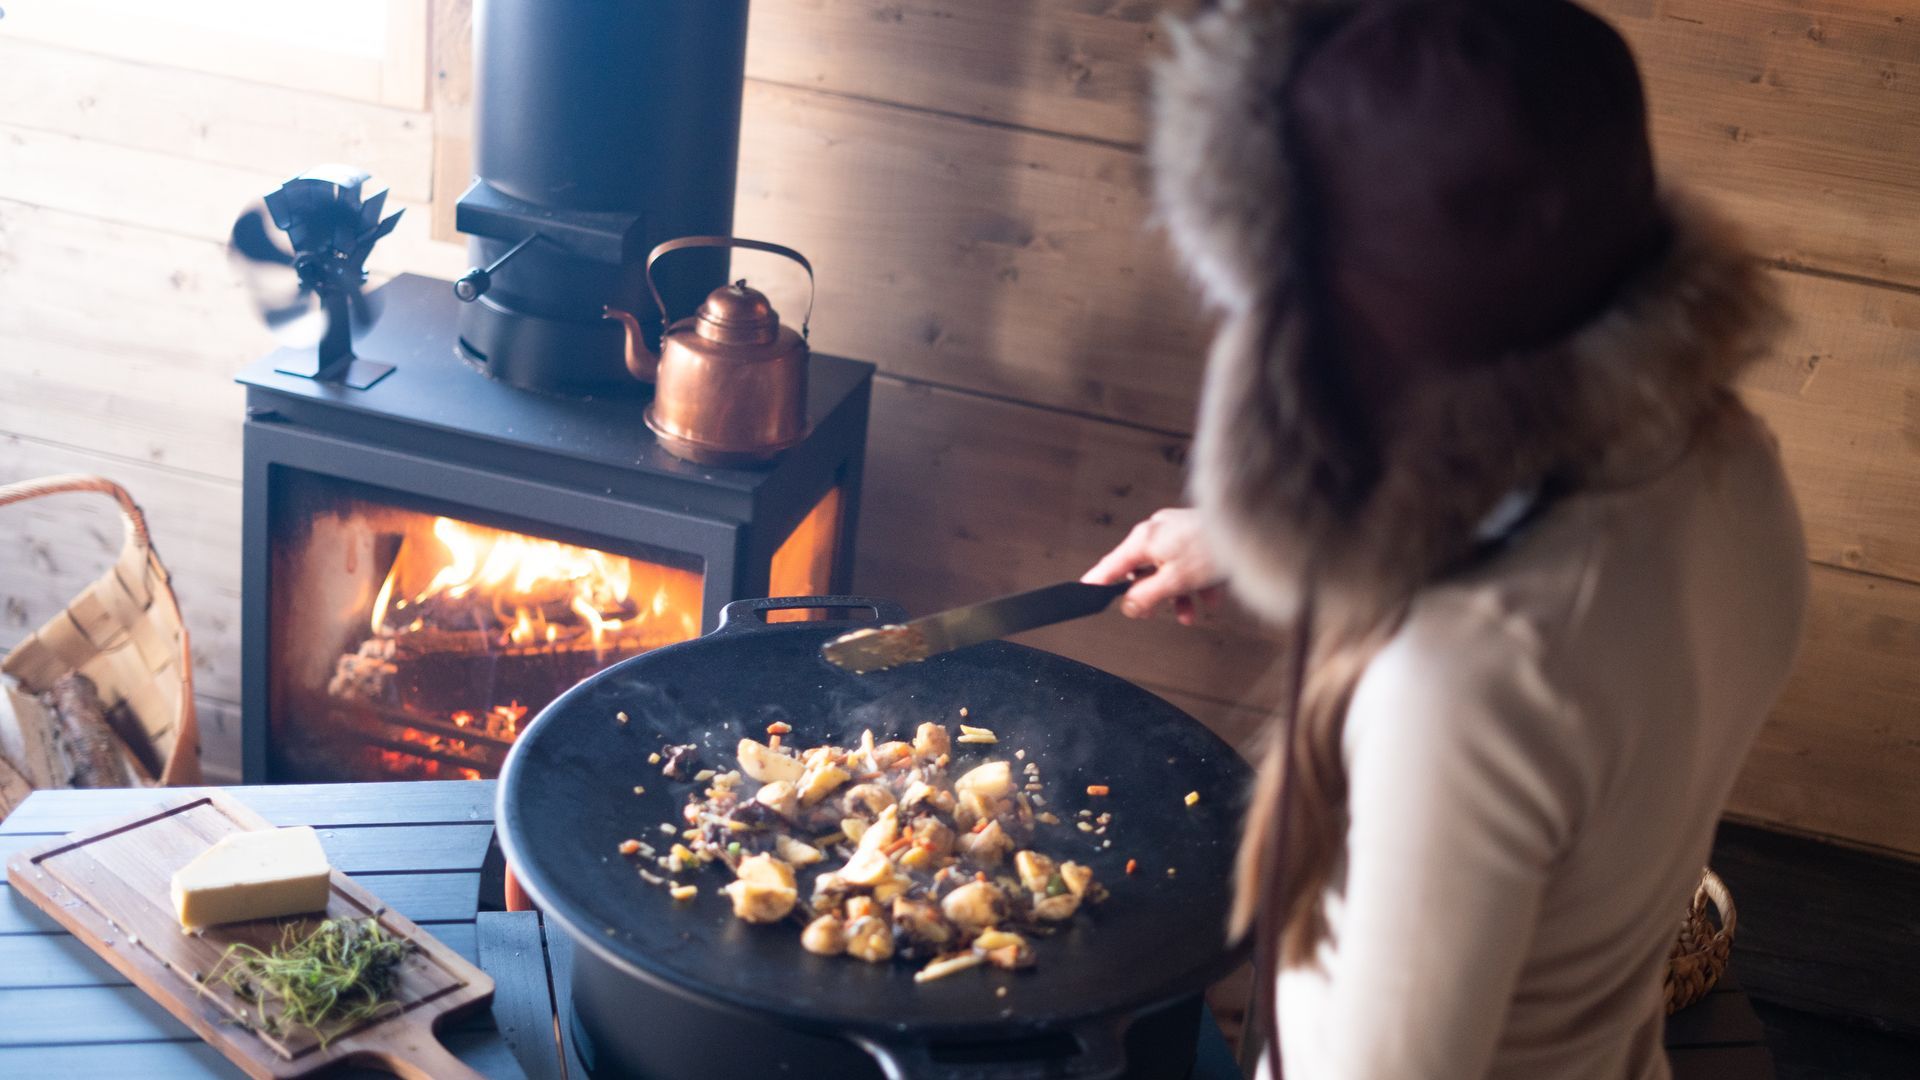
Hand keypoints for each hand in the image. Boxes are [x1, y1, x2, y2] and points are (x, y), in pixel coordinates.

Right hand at [1082, 508, 1226, 624]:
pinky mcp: (1196, 537)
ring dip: (1176, 595)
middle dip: (1150, 595)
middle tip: (1150, 614)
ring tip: (1187, 615)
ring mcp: (1177, 532)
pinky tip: (1210, 599)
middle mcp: (1158, 531)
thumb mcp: (1174, 580)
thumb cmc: (1212, 549)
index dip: (1098, 582)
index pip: (1112, 565)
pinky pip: (1188, 564)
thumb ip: (1146, 596)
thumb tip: (1127, 606)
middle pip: (1142, 569)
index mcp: (1145, 539)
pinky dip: (1195, 584)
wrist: (1250, 530)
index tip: (1084, 593)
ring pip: (1167, 570)